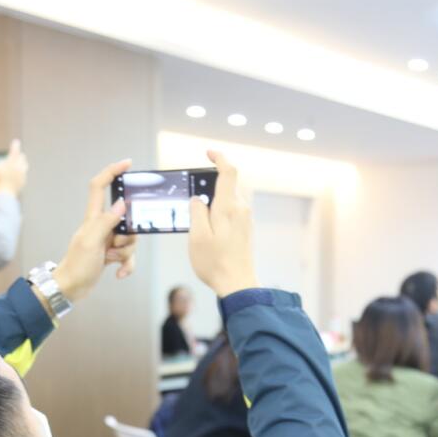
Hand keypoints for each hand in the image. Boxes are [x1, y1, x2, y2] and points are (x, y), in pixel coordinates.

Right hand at [0, 139, 27, 195]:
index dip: (15, 146)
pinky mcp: (24, 180)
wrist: (5, 194)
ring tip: (15, 165)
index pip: (15, 151)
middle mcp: (19, 167)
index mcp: (12, 162)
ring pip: (24, 165)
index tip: (16, 141)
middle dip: (18, 156)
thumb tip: (5, 160)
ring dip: (20, 163)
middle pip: (22, 157)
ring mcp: (23, 174)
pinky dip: (20, 172)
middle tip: (13, 156)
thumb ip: (2, 163)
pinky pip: (23, 173)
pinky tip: (15, 174)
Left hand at [52, 159, 135, 302]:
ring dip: (125, 253)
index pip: (100, 186)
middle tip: (113, 247)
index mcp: (93, 218)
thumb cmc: (76, 265)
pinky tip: (118, 273)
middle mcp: (101, 226)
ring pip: (130, 239)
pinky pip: (128, 256)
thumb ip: (106, 222)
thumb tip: (121, 204)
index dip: (112, 171)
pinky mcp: (110, 253)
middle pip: (126, 219)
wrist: (69, 288)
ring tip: (109, 260)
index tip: (128, 163)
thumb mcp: (91, 242)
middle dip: (129, 236)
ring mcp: (106, 240)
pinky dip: (127, 265)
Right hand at [188, 150, 257, 297]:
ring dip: (215, 197)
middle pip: (228, 183)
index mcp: (228, 207)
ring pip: (230, 196)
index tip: (208, 153)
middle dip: (211, 181)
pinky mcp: (245, 227)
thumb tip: (197, 199)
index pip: (228, 172)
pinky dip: (219, 207)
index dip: (219, 158)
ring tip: (198, 210)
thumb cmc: (215, 263)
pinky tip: (208, 223)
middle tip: (193, 191)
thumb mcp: (197, 237)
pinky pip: (232, 208)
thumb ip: (196, 212)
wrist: (237, 283)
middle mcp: (240, 209)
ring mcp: (245, 218)